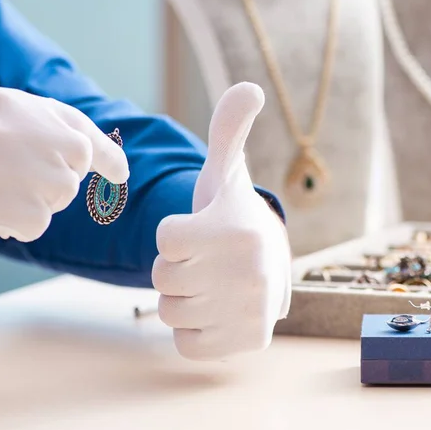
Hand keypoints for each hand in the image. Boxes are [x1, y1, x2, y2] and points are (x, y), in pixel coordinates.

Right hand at [0, 87, 128, 248]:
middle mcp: (21, 126)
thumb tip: (88, 156)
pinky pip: (39, 222)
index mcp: (11, 103)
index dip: (105, 151)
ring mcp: (19, 162)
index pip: (77, 124)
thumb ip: (37, 129)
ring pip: (60, 194)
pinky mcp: (16, 202)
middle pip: (75, 163)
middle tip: (14, 183)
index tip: (122, 172)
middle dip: (57, 180)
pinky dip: (17, 225)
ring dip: (33, 203)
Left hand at [152, 82, 291, 360]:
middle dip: (175, 266)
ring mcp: (250, 311)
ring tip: (210, 280)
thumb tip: (249, 87)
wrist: (267, 261)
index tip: (200, 229)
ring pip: (171, 311)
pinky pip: (186, 343)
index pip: (164, 238)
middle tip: (205, 257)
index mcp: (236, 230)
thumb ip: (227, 129)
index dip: (174, 233)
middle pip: (163, 276)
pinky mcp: (248, 342)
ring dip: (182, 296)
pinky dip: (192, 328)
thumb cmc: (233, 214)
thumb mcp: (225, 172)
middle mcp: (249, 273)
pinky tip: (215, 308)